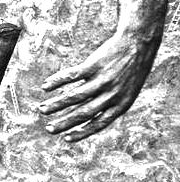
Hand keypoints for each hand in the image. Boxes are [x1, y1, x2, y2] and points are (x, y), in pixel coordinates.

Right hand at [38, 31, 159, 141]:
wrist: (139, 42)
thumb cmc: (130, 70)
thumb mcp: (126, 91)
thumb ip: (106, 103)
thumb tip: (80, 117)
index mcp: (121, 104)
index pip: (99, 123)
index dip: (81, 132)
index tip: (66, 138)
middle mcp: (112, 94)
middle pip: (83, 112)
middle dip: (64, 122)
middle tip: (48, 129)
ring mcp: (103, 79)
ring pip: (75, 96)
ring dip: (56, 104)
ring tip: (41, 109)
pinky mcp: (94, 65)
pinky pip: (72, 75)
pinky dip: (57, 81)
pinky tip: (45, 87)